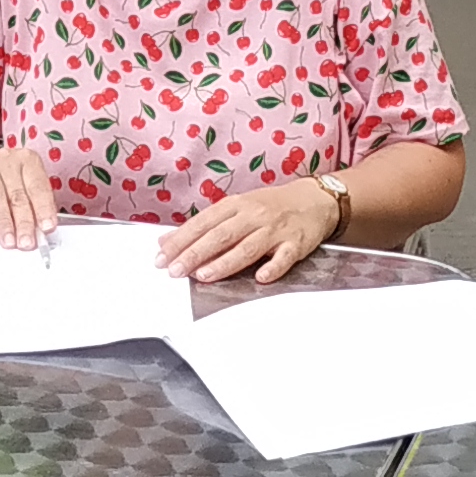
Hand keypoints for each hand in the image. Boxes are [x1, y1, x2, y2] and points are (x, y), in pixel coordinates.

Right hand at [0, 141, 56, 248]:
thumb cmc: (7, 180)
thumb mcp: (25, 185)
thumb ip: (34, 206)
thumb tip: (41, 232)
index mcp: (28, 161)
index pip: (38, 187)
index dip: (44, 209)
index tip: (47, 227)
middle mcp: (7, 161)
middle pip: (17, 195)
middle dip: (24, 222)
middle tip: (27, 243)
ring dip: (4, 224)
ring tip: (9, 242)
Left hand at [160, 180, 340, 284]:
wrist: (314, 199)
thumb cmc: (270, 206)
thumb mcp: (234, 208)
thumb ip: (203, 226)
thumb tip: (167, 241)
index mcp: (235, 205)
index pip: (202, 223)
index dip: (181, 241)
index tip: (162, 257)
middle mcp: (253, 215)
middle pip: (220, 235)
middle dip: (195, 253)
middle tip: (176, 270)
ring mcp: (275, 229)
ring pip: (247, 247)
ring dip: (225, 262)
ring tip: (204, 275)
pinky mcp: (296, 243)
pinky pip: (284, 257)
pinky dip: (273, 267)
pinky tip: (261, 277)